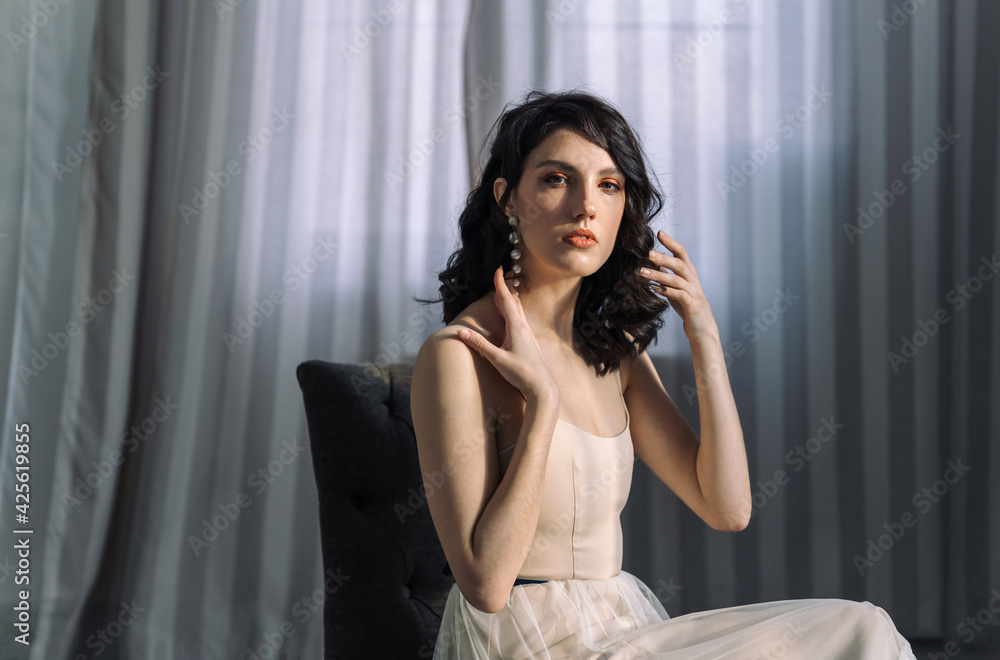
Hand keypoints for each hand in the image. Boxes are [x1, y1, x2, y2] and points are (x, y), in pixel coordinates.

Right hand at [455, 267, 558, 400]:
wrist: (542, 388)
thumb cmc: (522, 373)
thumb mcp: (497, 359)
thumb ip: (479, 344)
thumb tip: (461, 332)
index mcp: (517, 327)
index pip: (507, 300)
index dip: (501, 285)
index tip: (499, 269)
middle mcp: (524, 328)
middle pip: (514, 303)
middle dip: (505, 289)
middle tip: (500, 276)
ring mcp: (528, 335)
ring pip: (518, 312)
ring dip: (510, 300)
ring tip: (503, 294)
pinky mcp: (529, 343)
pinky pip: (519, 321)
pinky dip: (513, 313)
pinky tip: (511, 318)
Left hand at [642, 230, 719, 341]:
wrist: (702, 329)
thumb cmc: (687, 307)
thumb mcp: (676, 289)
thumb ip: (667, 276)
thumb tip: (654, 264)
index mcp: (689, 273)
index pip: (682, 253)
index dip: (671, 242)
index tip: (659, 233)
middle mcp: (693, 280)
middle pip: (679, 263)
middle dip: (663, 257)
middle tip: (647, 253)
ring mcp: (694, 292)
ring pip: (676, 279)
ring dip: (658, 275)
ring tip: (641, 273)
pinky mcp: (692, 305)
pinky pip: (679, 295)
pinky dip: (666, 291)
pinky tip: (654, 289)